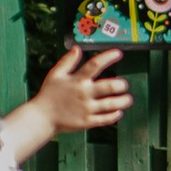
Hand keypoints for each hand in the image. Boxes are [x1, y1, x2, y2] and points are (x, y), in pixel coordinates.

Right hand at [0, 47, 131, 164]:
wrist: (42, 117)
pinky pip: (104, 119)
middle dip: (121, 85)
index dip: (108, 57)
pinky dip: (114, 116)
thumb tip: (76, 48)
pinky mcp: (87, 122)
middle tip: (124, 85)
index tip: (118, 53)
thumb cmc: (48, 95)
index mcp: (77, 80)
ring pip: (110, 104)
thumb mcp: (55, 74)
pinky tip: (119, 112)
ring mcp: (86, 109)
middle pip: (109, 87)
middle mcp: (84, 93)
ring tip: (128, 99)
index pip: (95, 65)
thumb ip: (67, 61)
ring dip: (123, 101)